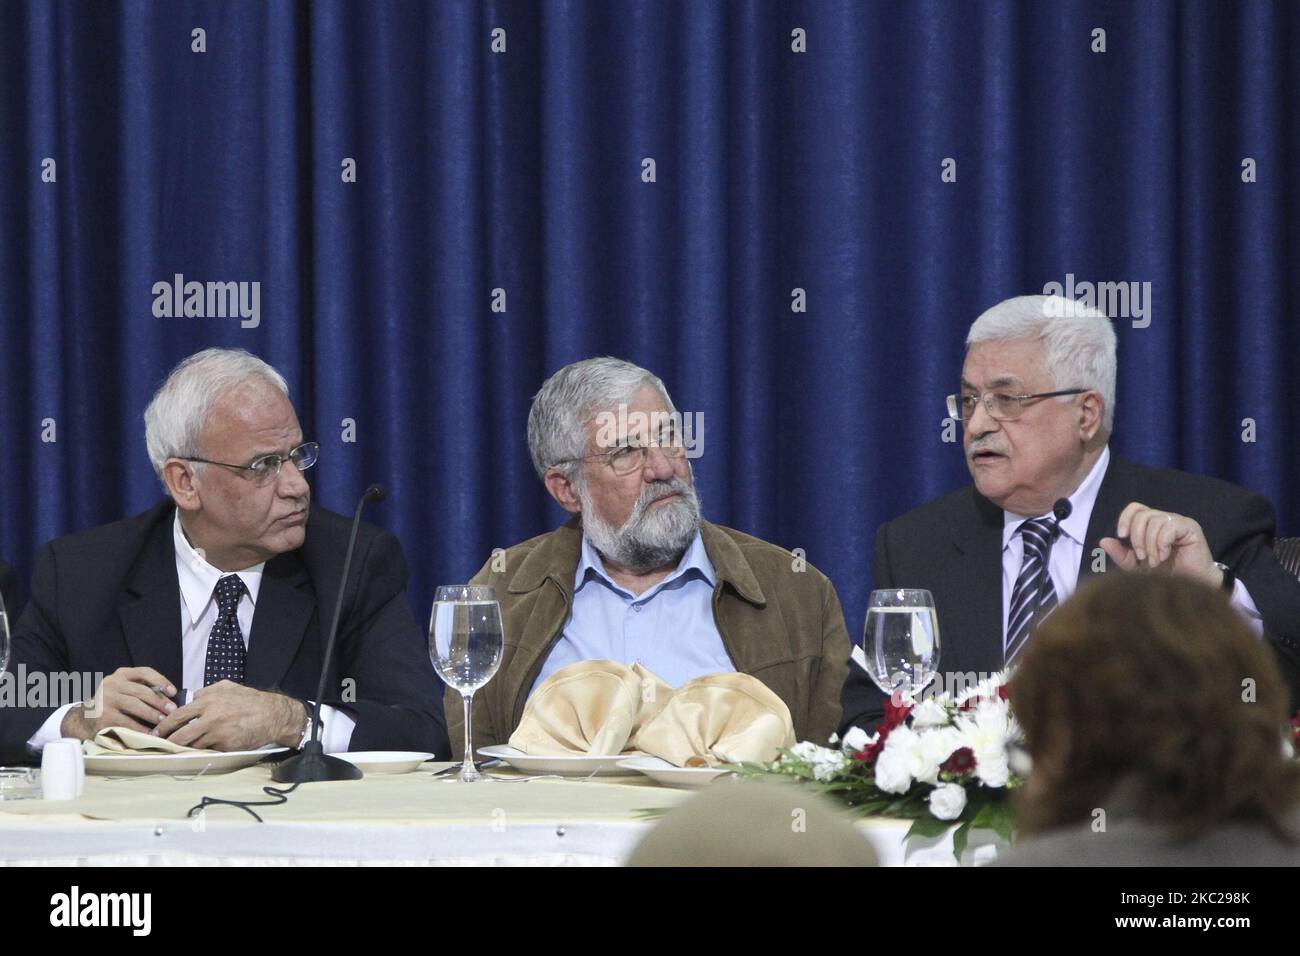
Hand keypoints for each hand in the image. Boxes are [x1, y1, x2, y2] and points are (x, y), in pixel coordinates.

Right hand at [61, 666, 177, 739]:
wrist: (84, 720)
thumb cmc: (114, 704)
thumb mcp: (125, 690)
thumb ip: (143, 689)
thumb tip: (171, 699)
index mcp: (121, 675)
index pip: (145, 672)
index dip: (161, 681)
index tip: (173, 692)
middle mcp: (112, 684)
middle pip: (142, 691)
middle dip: (160, 702)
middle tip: (172, 711)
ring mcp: (105, 699)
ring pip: (135, 705)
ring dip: (152, 714)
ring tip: (164, 722)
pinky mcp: (102, 716)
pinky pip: (126, 722)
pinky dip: (140, 728)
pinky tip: (150, 733)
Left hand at [151, 681, 307, 750]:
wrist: (273, 714)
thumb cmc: (250, 700)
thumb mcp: (227, 687)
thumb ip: (207, 692)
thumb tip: (192, 698)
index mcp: (208, 701)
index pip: (178, 715)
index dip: (165, 725)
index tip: (157, 731)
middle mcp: (211, 717)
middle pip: (181, 734)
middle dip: (169, 742)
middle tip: (161, 746)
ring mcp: (218, 733)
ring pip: (194, 744)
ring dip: (187, 747)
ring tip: (181, 749)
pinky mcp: (227, 746)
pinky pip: (210, 750)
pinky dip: (206, 750)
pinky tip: (204, 750)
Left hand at [1098, 502, 1222, 587]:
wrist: (1190, 586)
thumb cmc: (1165, 575)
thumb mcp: (1136, 567)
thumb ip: (1120, 554)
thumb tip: (1103, 541)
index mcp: (1151, 524)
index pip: (1135, 508)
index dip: (1125, 518)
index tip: (1122, 536)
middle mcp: (1164, 519)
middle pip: (1142, 515)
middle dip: (1137, 538)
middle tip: (1142, 557)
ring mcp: (1178, 521)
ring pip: (1154, 521)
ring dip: (1150, 544)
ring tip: (1155, 561)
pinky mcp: (1190, 527)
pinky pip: (1169, 526)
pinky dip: (1162, 543)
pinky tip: (1165, 556)